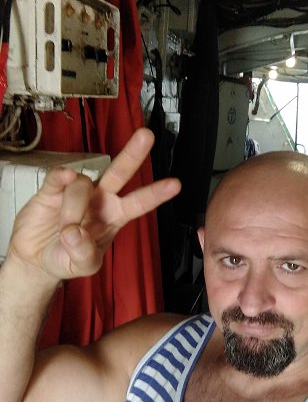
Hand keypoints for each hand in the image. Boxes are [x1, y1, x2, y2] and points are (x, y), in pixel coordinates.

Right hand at [8, 128, 180, 280]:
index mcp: (115, 216)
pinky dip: (60, 177)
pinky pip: (60, 175)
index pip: (139, 203)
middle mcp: (101, 198)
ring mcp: (78, 191)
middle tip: (147, 136)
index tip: (176, 184)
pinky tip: (61, 178)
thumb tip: (74, 232)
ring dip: (73, 210)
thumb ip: (83, 254)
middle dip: (133, 153)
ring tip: (64, 231)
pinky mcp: (53, 188)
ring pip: (82, 185)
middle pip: (120, 172)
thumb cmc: (67, 258)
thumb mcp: (83, 266)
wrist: (37, 257)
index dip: (156, 194)